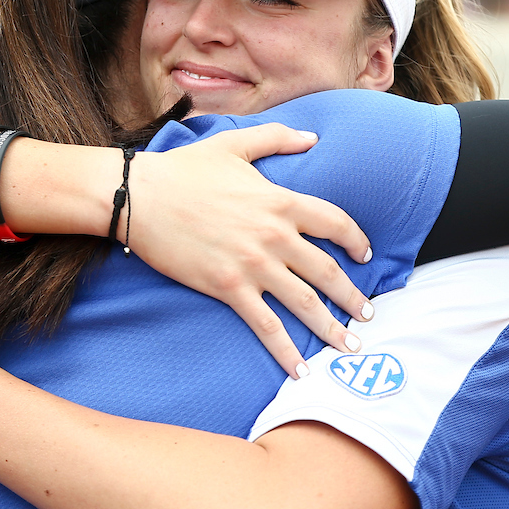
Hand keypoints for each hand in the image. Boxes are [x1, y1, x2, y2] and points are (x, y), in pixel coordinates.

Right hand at [126, 123, 373, 378]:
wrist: (140, 197)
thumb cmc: (183, 169)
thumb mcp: (234, 144)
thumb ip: (277, 138)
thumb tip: (313, 137)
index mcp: (280, 201)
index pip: (336, 223)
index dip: (356, 240)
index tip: (365, 255)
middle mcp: (274, 236)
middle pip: (328, 271)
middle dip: (353, 297)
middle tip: (368, 314)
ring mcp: (253, 265)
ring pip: (305, 304)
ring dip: (332, 328)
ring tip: (350, 346)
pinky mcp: (228, 288)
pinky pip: (266, 326)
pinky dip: (286, 352)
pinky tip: (300, 371)